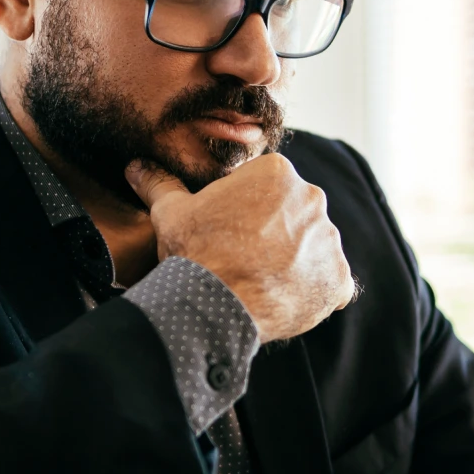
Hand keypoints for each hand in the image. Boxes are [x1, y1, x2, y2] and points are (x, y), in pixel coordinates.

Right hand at [126, 155, 355, 341]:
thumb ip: (160, 184)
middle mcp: (312, 199)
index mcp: (278, 172)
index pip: (268, 188)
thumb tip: (136, 166)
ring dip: (294, 260)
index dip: (246, 211)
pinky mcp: (337, 279)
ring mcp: (329, 241)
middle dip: (275, 233)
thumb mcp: (170, 213)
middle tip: (244, 258)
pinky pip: (330, 282)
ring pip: (313, 247)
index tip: (228, 232)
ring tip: (260, 280)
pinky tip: (283, 297)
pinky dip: (312, 290)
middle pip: (294, 214)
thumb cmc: (193, 253)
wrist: (214, 307)